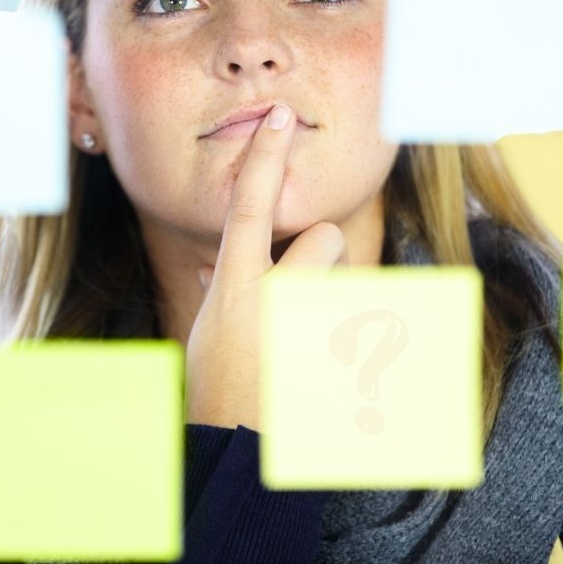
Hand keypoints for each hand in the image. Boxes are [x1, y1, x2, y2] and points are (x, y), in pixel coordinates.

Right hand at [183, 104, 348, 430]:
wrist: (242, 448)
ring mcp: (316, 322)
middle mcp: (279, 295)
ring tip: (306, 344)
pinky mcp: (345, 348)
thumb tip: (215, 267)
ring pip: (344, 280)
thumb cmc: (217, 389)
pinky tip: (322, 370)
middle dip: (317, 259)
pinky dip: (343, 340)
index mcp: (237, 285)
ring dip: (330, 300)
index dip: (266, 155)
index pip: (251, 203)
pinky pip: (354, 321)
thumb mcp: (208, 330)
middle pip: (326, 238)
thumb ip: (224, 289)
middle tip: (296, 300)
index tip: (281, 115)